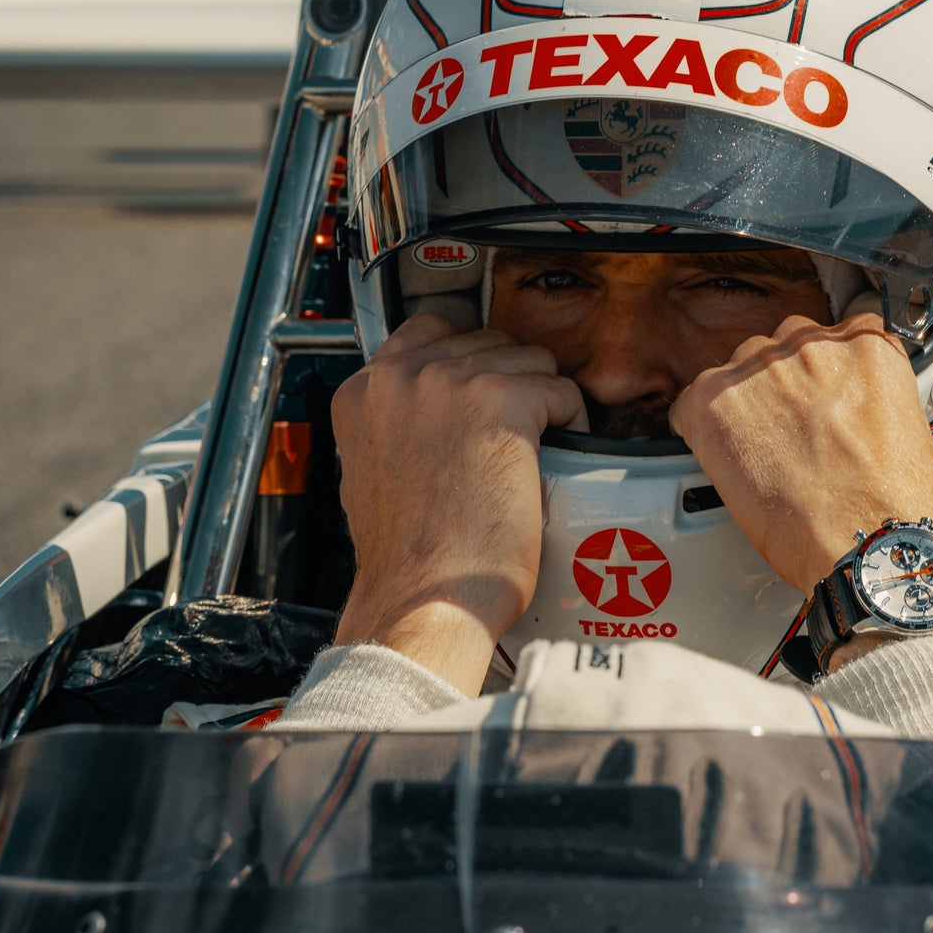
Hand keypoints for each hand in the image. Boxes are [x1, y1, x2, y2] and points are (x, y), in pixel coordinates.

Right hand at [331, 313, 586, 692]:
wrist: (425, 600)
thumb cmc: (407, 560)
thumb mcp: (372, 473)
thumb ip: (396, 425)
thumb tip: (433, 415)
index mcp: (362, 391)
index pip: (432, 332)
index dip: (470, 367)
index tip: (483, 405)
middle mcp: (400, 375)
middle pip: (486, 342)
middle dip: (509, 385)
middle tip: (515, 439)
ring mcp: (450, 383)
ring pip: (528, 360)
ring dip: (541, 402)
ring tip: (533, 453)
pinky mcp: (500, 401)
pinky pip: (560, 388)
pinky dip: (570, 420)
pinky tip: (554, 460)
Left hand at [668, 312, 932, 596]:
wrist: (870, 554)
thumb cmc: (904, 518)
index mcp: (871, 349)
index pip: (842, 332)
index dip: (832, 378)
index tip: (831, 405)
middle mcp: (814, 346)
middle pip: (787, 347)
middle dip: (789, 390)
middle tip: (799, 439)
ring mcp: (760, 369)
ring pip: (739, 373)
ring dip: (746, 410)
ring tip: (763, 459)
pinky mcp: (714, 402)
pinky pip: (691, 405)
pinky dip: (702, 433)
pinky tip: (725, 464)